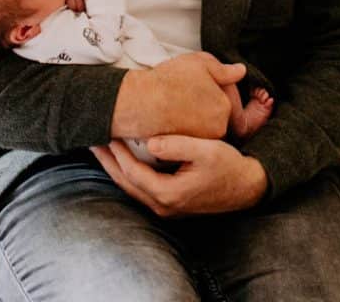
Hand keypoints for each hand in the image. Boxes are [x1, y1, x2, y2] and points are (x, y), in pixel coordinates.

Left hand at [91, 137, 266, 216]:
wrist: (247, 187)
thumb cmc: (228, 166)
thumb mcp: (206, 150)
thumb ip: (177, 145)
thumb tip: (150, 143)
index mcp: (169, 194)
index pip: (133, 173)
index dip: (116, 153)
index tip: (106, 133)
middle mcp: (164, 205)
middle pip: (126, 183)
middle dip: (107, 162)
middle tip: (91, 140)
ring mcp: (167, 207)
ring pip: (131, 188)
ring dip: (115, 168)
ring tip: (101, 148)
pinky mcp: (170, 202)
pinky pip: (141, 188)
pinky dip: (128, 173)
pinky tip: (123, 159)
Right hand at [111, 52, 246, 139]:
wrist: (140, 102)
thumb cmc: (169, 81)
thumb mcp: (200, 63)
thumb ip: (224, 69)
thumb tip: (241, 71)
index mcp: (224, 107)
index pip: (228, 96)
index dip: (213, 85)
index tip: (198, 82)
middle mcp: (218, 128)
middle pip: (217, 112)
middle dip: (207, 102)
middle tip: (189, 92)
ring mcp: (201, 141)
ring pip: (205, 124)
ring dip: (197, 115)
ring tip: (180, 103)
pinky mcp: (186, 149)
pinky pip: (192, 135)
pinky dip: (186, 126)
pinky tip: (174, 116)